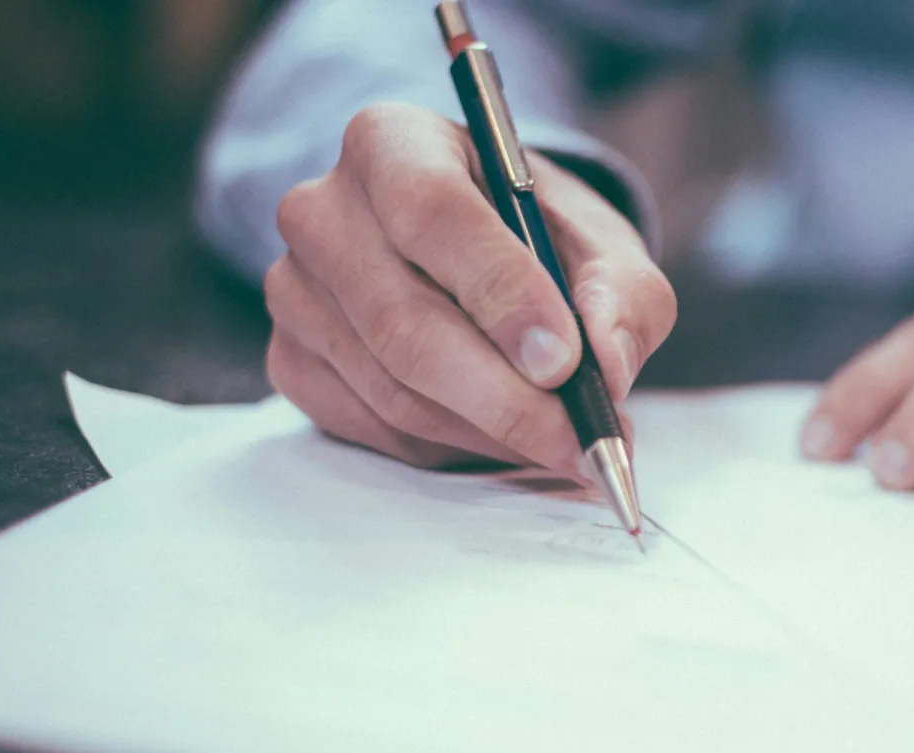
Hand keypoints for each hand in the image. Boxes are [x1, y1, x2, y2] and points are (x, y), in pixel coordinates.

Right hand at [263, 103, 675, 471]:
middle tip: (581, 440)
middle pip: (405, 323)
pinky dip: (451, 448)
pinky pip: (374, 427)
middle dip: (507, 398)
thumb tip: (608, 366)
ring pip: (393, 389)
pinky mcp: (291, 359)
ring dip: (490, 433)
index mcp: (392, 143)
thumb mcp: (602, 246)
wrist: (480, 256)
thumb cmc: (539, 239)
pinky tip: (501, 437)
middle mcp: (322, 210)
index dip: (501, 293)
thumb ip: (622, 296)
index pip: (433, 213)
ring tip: (563, 444)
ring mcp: (294, 290)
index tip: (564, 361)